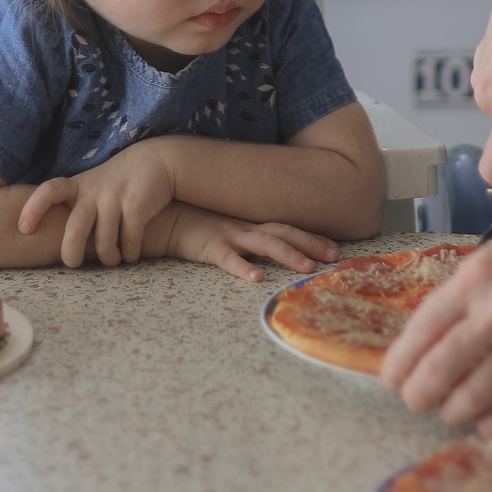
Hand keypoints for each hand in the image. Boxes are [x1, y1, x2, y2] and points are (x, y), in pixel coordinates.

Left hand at [21, 142, 177, 266]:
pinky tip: (131, 253)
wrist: (157, 160)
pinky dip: (130, 253)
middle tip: (74, 263)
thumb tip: (45, 239)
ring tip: (113, 259)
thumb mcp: (91, 186)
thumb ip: (72, 204)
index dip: (33, 209)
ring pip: (104, 243)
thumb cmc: (117, 182)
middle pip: (74, 230)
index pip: (48, 191)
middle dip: (71, 253)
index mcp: (78, 185)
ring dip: (109, 258)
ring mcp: (114, 197)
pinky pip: (128, 241)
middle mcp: (94, 190)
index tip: (23, 229)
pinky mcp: (135, 204)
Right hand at [160, 205, 336, 280]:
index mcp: (248, 224)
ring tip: (307, 267)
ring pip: (263, 244)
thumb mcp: (221, 229)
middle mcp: (243, 227)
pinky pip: (226, 258)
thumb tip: (265, 252)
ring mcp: (226, 235)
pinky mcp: (206, 245)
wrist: (156, 214)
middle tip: (334, 256)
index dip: (310, 236)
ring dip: (288, 254)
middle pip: (283, 233)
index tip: (334, 247)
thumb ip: (242, 238)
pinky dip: (242, 267)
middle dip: (311, 243)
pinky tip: (256, 277)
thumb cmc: (189, 223)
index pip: (285, 228)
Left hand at [379, 195, 491, 432]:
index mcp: (477, 275)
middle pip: (439, 369)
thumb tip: (439, 327)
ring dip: (454, 410)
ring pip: (475, 394)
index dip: (401, 361)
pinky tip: (487, 426)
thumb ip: (471, 286)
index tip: (392, 377)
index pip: (422, 329)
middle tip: (415, 401)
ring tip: (450, 412)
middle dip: (418, 394)